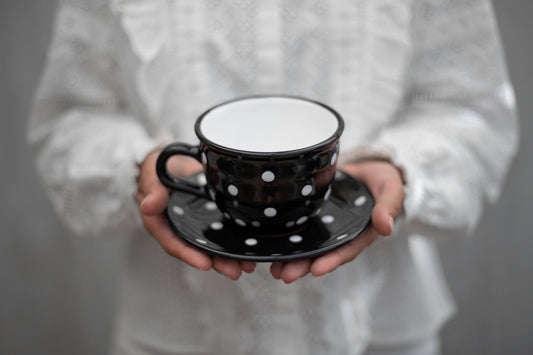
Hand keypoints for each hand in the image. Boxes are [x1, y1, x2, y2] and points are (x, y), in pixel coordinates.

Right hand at [136, 151, 255, 279]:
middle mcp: (178, 228)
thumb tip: (148, 206)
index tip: (204, 263)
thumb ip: (152, 191)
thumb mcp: (152, 175)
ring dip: (228, 257)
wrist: (172, 158)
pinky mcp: (209, 217)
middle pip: (196, 250)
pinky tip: (248, 249)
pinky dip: (233, 242)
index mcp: (160, 221)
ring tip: (245, 265)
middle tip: (233, 271)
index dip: (188, 254)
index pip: (173, 242)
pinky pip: (220, 233)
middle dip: (215, 262)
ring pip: (210, 246)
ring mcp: (195, 224)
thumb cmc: (159, 168)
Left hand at [270, 161, 404, 282]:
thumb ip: (389, 206)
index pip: (346, 250)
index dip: (332, 260)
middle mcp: (341, 233)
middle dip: (304, 266)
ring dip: (291, 259)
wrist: (368, 167)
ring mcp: (326, 224)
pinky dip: (286, 237)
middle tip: (286, 275)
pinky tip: (271, 246)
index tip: (317, 270)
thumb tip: (386, 228)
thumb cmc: (383, 180)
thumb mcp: (391, 190)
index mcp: (360, 233)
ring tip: (275, 269)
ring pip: (308, 245)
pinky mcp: (313, 213)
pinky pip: (299, 227)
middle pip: (322, 253)